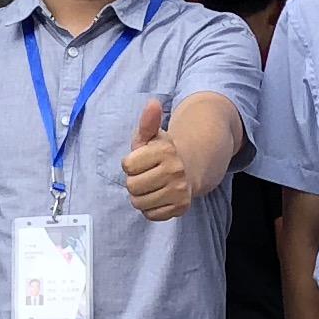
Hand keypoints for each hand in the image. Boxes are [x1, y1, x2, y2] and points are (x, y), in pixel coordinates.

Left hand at [118, 97, 195, 221]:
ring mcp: (179, 191)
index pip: (128, 166)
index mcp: (165, 151)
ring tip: (151, 186)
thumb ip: (148, 122)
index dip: (130, 163)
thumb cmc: (162, 153)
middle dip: (134, 181)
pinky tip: (158, 196)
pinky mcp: (181, 207)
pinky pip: (151, 215)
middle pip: (132, 186)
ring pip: (139, 203)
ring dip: (140, 196)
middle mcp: (175, 171)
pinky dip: (150, 208)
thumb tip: (153, 104)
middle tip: (146, 175)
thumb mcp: (152, 136)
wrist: (190, 168)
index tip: (140, 160)